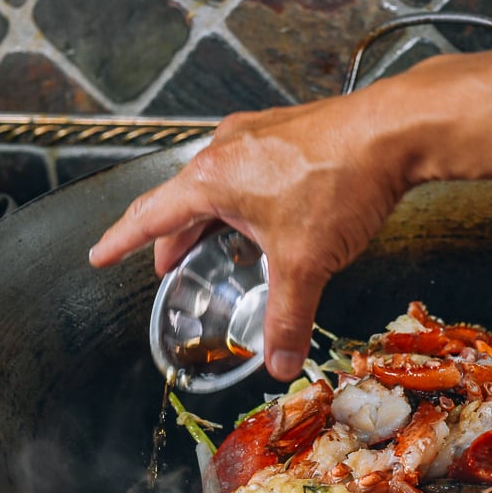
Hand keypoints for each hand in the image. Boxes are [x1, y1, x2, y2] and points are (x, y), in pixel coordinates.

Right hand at [89, 94, 404, 380]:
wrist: (393, 130)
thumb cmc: (341, 181)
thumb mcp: (306, 263)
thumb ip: (288, 318)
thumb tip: (279, 362)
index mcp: (211, 179)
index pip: (151, 216)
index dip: (122, 241)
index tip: (98, 253)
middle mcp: (226, 148)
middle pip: (182, 198)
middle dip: (171, 236)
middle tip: (163, 264)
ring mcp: (257, 135)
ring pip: (218, 181)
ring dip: (210, 216)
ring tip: (215, 243)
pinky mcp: (288, 132)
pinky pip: (249, 168)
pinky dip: (243, 197)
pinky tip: (266, 215)